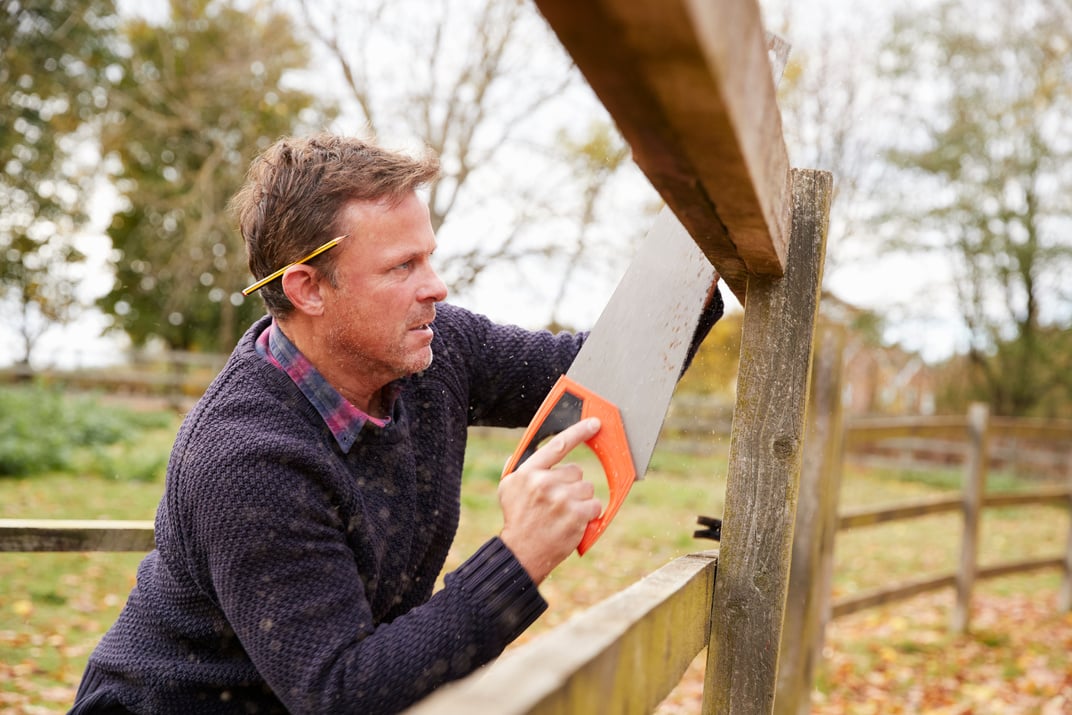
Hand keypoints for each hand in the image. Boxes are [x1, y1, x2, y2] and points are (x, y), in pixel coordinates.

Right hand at [498, 418, 602, 583]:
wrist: (521, 553)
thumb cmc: (517, 518)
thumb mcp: (508, 488)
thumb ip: (520, 466)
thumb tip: (533, 446)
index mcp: (528, 473)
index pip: (558, 445)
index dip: (579, 431)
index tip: (595, 423)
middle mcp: (544, 483)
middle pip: (576, 472)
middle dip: (571, 485)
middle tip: (558, 501)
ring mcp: (561, 500)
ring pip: (586, 488)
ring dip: (580, 500)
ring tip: (563, 513)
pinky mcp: (576, 516)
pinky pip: (595, 505)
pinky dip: (589, 514)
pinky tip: (574, 522)